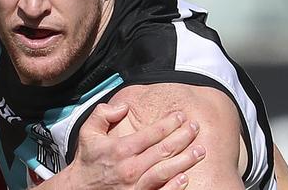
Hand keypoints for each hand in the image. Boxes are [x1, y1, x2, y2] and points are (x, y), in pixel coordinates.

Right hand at [65, 103, 205, 188]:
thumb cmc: (87, 161)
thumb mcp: (88, 132)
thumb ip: (103, 114)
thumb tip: (123, 106)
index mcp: (120, 148)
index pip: (152, 133)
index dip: (169, 123)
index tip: (180, 116)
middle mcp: (130, 167)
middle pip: (164, 150)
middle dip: (183, 137)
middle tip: (195, 128)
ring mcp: (135, 185)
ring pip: (166, 170)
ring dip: (186, 160)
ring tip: (200, 150)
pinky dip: (174, 186)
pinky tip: (186, 178)